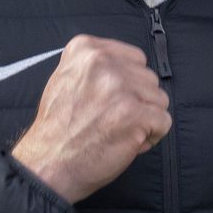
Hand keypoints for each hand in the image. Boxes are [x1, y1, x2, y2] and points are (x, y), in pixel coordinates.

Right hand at [9, 35, 170, 201]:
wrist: (48, 163)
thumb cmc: (57, 129)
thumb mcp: (65, 78)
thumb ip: (95, 68)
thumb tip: (129, 70)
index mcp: (85, 49)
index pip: (134, 58)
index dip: (130, 84)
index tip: (114, 101)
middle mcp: (103, 62)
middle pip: (148, 78)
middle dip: (139, 102)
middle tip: (113, 120)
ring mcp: (119, 87)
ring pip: (159, 99)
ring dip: (146, 119)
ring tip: (119, 131)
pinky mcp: (134, 113)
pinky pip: (164, 121)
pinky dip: (153, 136)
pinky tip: (130, 142)